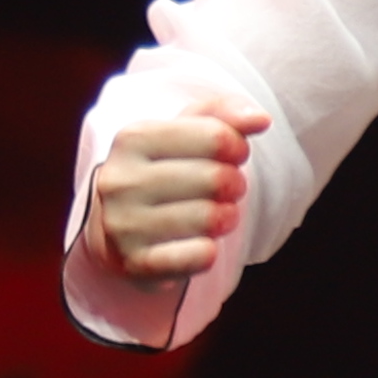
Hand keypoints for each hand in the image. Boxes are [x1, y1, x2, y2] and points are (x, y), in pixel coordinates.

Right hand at [90, 105, 266, 278]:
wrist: (115, 231)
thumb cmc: (162, 172)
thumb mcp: (185, 132)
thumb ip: (225, 115)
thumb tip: (261, 119)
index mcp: (132, 138)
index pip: (215, 135)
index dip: (238, 146)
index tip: (234, 154)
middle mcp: (121, 180)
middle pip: (216, 179)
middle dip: (234, 184)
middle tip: (226, 189)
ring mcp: (124, 225)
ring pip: (211, 218)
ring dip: (226, 218)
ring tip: (215, 215)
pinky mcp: (135, 263)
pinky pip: (200, 256)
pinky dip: (210, 251)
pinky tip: (198, 244)